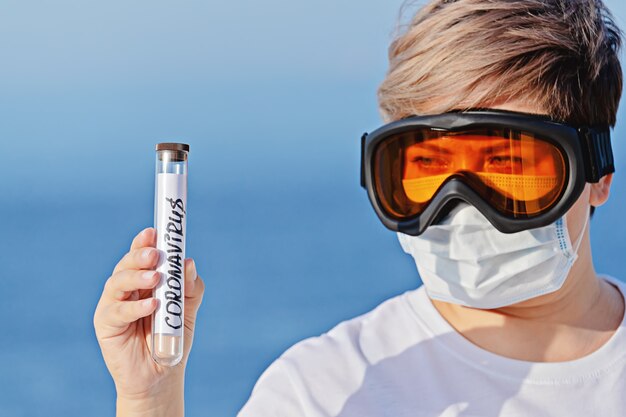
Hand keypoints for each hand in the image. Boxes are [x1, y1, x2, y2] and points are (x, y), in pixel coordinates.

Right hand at [93, 227, 204, 400]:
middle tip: (156, 254)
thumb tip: (189, 262)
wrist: (162, 375)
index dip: (145, 241)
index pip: (141, 255)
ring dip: (137, 276)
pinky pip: (117, 311)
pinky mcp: (105, 324)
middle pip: (126, 264)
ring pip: (118, 282)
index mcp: (143, 280)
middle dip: (140, 255)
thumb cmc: (172, 337)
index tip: (156, 231)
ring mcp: (112, 305)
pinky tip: (152, 304)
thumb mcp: (187, 309)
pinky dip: (135, 306)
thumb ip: (190, 287)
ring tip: (156, 276)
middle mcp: (125, 289)